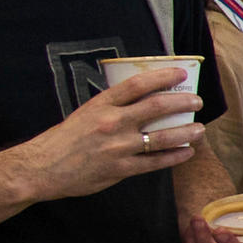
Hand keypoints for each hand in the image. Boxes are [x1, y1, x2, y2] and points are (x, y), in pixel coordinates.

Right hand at [19, 64, 198, 201]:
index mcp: (102, 104)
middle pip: (157, 106)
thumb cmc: (65, 139)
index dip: (163, 75)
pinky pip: (155, 162)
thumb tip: (144, 99)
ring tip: (200, 129)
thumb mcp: (86, 113)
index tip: (181, 72)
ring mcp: (118, 147)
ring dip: (187, 132)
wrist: (42, 167)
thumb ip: (113, 107)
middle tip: (197, 101)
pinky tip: (186, 152)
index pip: (138, 83)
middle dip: (183, 102)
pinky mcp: (120, 169)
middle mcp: (112, 122)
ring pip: (162, 137)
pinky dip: (175, 156)